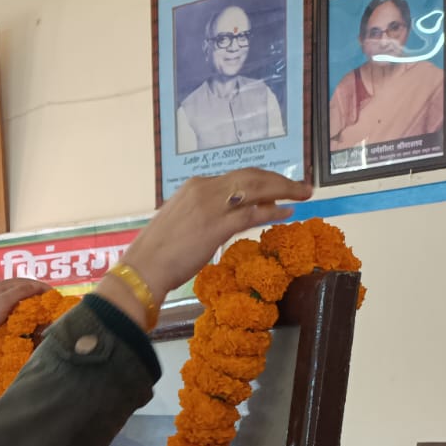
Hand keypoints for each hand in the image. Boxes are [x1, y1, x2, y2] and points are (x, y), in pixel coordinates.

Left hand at [0, 278, 52, 347]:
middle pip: (26, 292)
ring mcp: (0, 305)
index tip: (55, 295)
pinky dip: (26, 315)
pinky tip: (32, 321)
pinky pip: (17, 313)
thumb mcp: (5, 300)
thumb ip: (22, 291)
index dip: (42, 287)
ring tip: (46, 313)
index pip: (28, 282)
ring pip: (22, 303)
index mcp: (3, 285)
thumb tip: (39, 287)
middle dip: (39, 297)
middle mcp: (2, 293)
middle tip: (53, 305)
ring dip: (33, 307)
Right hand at [115, 169, 312, 305]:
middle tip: (301, 186)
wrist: (142, 269)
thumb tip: (215, 221)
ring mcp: (211, 206)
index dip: (261, 180)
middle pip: (251, 176)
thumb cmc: (155, 254)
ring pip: (257, 188)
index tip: (276, 187)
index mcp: (193, 187)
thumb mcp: (178, 223)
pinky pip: (253, 212)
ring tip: (303, 194)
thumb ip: (199, 215)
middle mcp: (204, 189)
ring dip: (284, 189)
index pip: (236, 177)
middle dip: (280, 180)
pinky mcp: (217, 225)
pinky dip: (273, 209)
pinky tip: (287, 212)